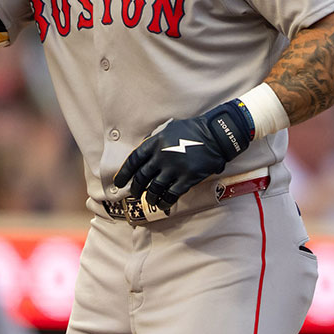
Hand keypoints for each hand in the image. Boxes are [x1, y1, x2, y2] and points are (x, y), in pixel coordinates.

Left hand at [114, 102, 252, 212]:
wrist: (215, 135)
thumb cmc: (191, 130)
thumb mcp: (168, 128)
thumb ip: (153, 140)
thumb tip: (141, 153)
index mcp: (155, 143)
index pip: (133, 161)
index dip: (124, 173)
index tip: (119, 183)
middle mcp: (161, 156)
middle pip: (142, 177)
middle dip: (135, 188)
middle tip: (133, 193)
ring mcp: (174, 168)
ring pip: (154, 188)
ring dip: (149, 197)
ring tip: (149, 200)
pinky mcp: (187, 178)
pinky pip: (171, 194)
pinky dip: (165, 202)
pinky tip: (163, 205)